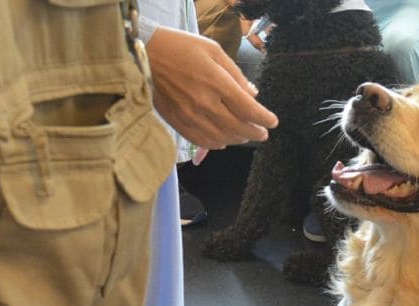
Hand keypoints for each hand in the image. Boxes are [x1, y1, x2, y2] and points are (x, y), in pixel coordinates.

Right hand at [146, 27, 277, 149]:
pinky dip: (216, 144)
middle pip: (237, 128)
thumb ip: (236, 75)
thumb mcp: (214, 50)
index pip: (248, 109)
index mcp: (216, 82)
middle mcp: (204, 103)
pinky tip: (223, 141)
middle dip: (254, 133)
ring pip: (221, 138)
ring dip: (237, 139)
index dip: (264, 119)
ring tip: (244, 136)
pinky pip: (201, 141)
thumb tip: (252, 94)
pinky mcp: (177, 122)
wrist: (146, 56)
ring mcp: (190, 116)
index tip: (272, 122)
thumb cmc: (181, 48)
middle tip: (262, 134)